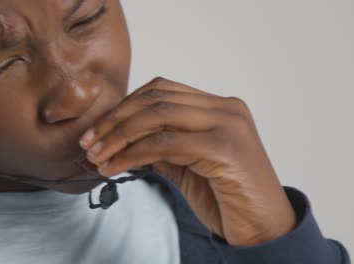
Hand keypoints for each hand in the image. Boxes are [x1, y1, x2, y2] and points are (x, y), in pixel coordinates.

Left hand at [79, 77, 295, 246]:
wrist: (263, 229)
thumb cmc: (227, 198)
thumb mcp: (187, 165)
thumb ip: (162, 145)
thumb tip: (122, 138)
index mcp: (219, 107)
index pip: (162, 91)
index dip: (124, 107)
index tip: (98, 129)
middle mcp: (226, 108)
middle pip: (156, 98)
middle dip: (115, 119)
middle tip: (89, 141)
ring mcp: (228, 124)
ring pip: (158, 116)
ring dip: (119, 136)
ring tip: (97, 155)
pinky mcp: (225, 148)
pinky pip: (165, 144)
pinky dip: (132, 154)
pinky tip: (114, 167)